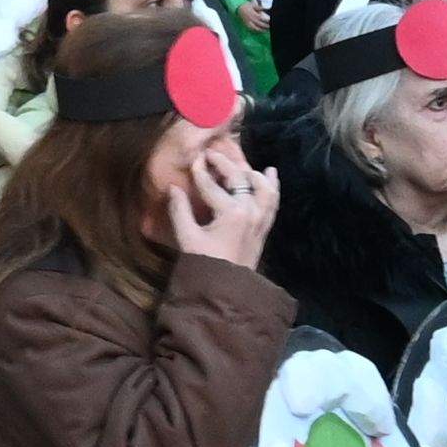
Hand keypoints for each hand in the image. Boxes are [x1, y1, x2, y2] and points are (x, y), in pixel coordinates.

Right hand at [162, 138, 278, 264]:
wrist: (226, 291)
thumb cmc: (204, 264)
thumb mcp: (187, 237)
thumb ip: (179, 210)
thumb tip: (173, 188)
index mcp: (231, 212)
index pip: (212, 185)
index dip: (200, 172)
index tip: (193, 159)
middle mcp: (251, 211)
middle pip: (238, 179)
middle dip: (224, 164)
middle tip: (211, 154)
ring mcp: (261, 219)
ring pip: (261, 187)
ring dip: (250, 172)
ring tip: (239, 165)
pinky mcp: (264, 227)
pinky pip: (273, 201)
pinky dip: (272, 186)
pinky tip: (270, 173)